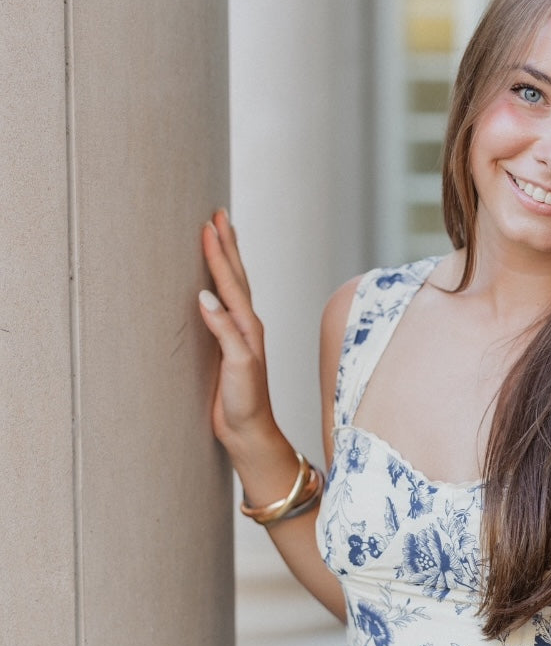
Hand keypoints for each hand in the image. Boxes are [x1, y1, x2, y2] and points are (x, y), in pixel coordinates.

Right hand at [197, 209, 277, 456]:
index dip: (218, 253)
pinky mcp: (227, 347)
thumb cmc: (246, 403)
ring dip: (225, 260)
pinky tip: (210, 283)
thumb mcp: (237, 366)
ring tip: (218, 236)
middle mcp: (245, 326)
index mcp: (247, 326)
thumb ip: (224, 331)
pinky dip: (217, 285)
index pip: (229, 282)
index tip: (208, 225)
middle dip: (226, 244)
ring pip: (231, 287)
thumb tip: (206, 296)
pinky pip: (222, 305)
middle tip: (218, 214)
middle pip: (235, 275)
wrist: (250, 432)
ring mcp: (237, 335)